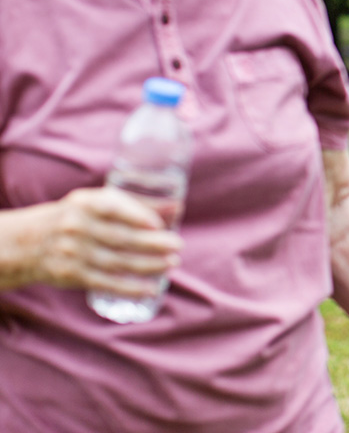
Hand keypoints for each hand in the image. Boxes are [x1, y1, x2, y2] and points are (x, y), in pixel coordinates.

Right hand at [34, 187, 181, 294]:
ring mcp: (73, 253)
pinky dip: (129, 288)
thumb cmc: (75, 217)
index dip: (136, 216)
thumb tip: (177, 207)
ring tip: (171, 264)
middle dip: (152, 244)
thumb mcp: (96, 202)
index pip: (112, 207)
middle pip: (119, 237)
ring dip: (147, 265)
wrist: (27, 242)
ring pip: (115, 262)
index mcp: (85, 203)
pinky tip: (151, 288)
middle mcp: (77, 227)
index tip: (159, 224)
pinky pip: (104, 283)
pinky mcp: (72, 275)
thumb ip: (137, 203)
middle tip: (178, 246)